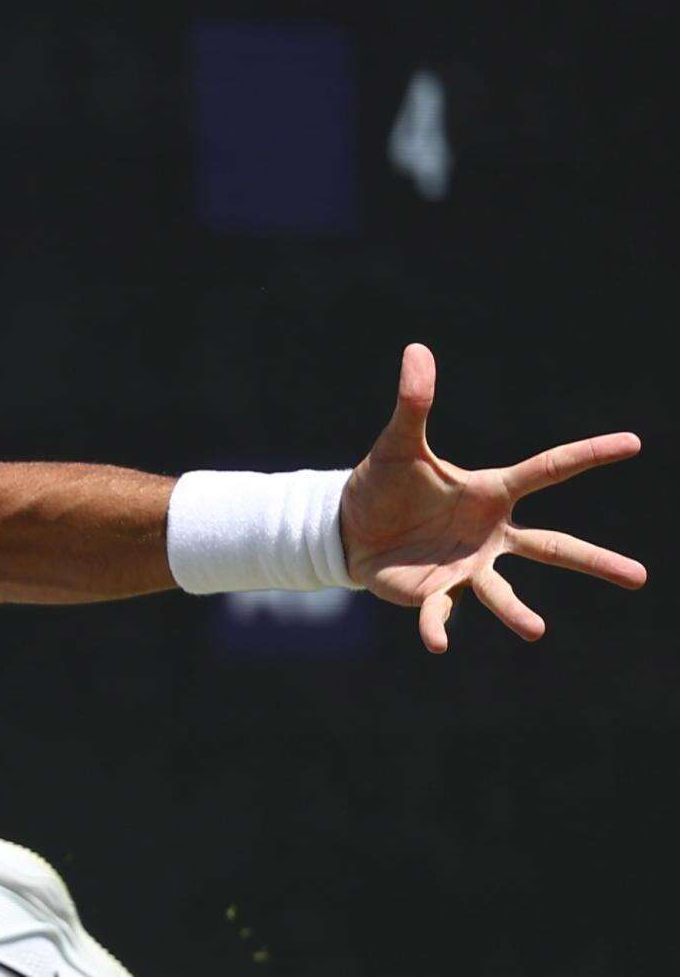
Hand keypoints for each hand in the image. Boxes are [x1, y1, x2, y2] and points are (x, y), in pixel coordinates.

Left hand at [340, 343, 645, 652]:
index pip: (547, 469)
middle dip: (594, 562)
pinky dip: (438, 626)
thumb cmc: (386, 484)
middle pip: (551, 548)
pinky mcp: (435, 592)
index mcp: (489, 492)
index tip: (634, 441)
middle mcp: (490, 534)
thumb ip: (413, 402)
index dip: (587, 454)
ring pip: (501, 592)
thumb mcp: (399, 443)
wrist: (351, 528)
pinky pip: (441, 612)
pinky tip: (437, 643)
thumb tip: (416, 349)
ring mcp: (467, 567)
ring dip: (517, 612)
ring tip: (536, 630)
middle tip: (641, 577)